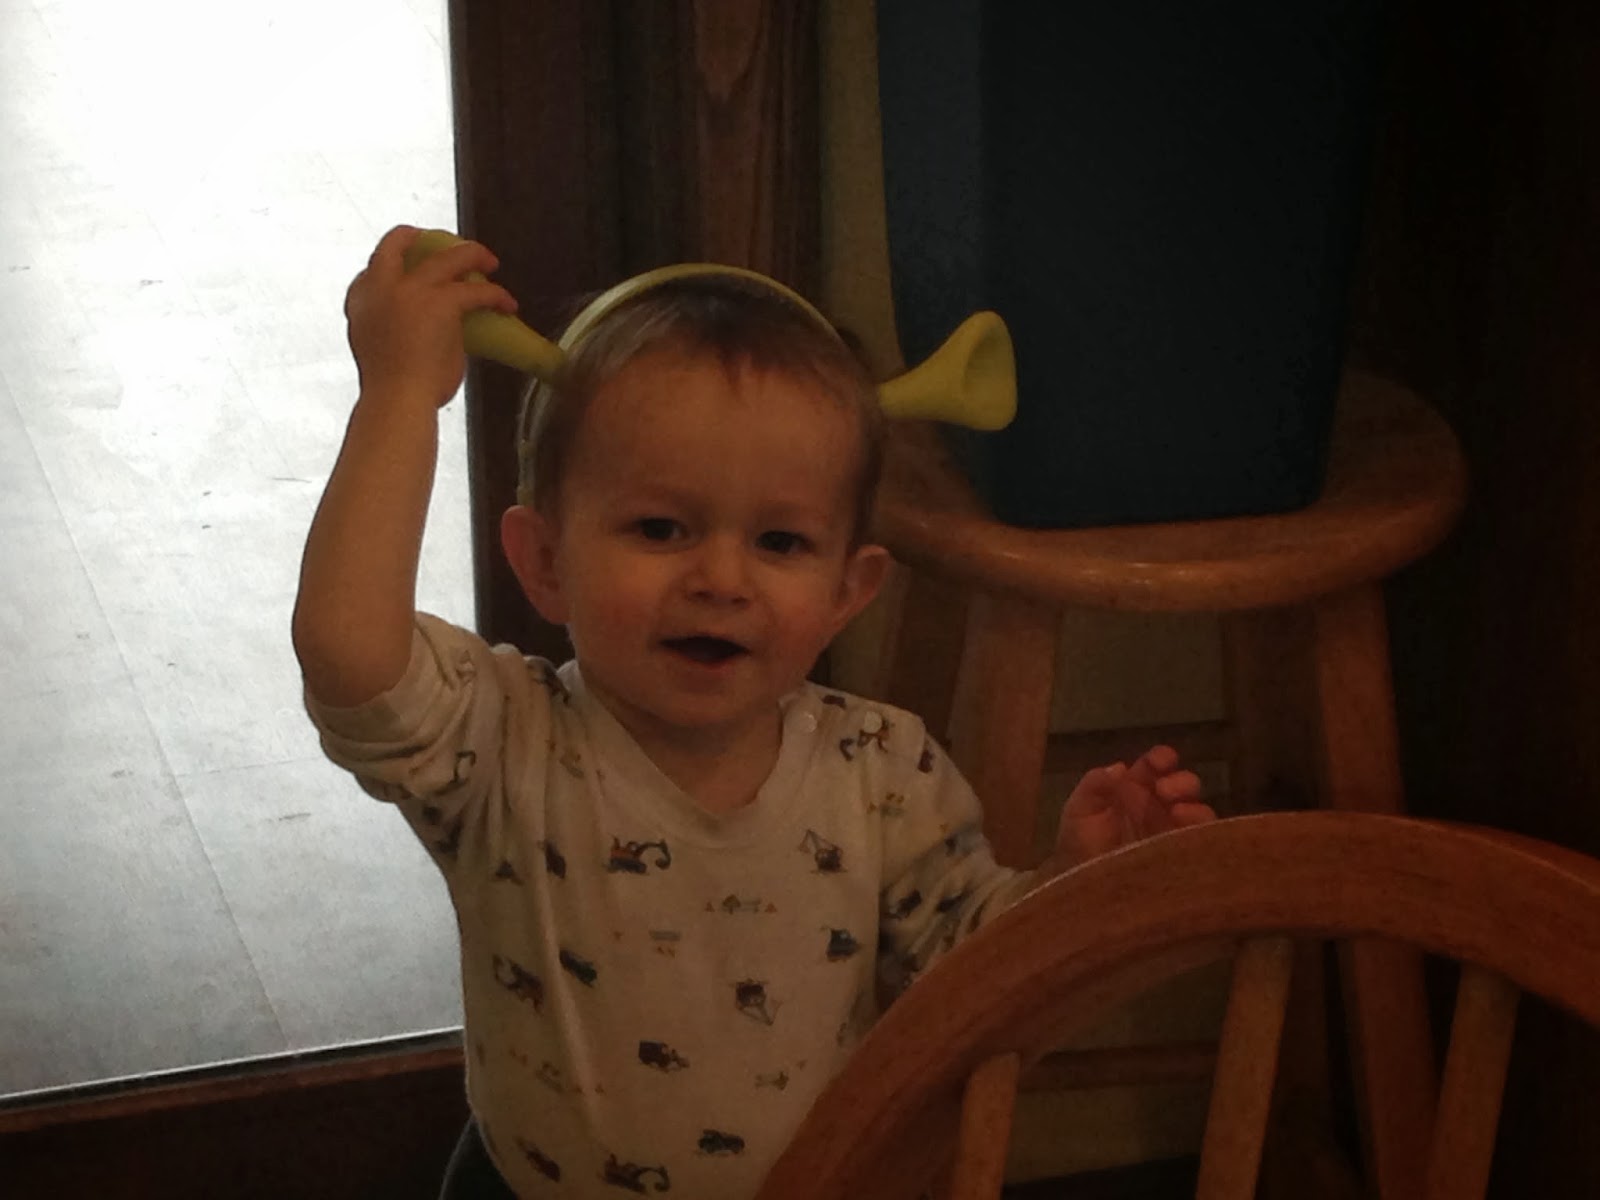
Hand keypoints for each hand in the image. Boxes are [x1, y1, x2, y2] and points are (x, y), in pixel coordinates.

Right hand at [343, 225, 517, 407]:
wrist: (397, 399)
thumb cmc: (391, 387)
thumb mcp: (378, 348)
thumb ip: (393, 327)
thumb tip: (421, 330)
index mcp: (360, 302)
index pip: (371, 270)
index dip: (393, 265)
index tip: (408, 267)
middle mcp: (380, 287)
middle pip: (396, 244)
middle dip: (418, 237)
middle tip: (440, 244)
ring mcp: (410, 290)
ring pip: (446, 257)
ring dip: (472, 254)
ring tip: (489, 261)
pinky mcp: (441, 301)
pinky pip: (476, 290)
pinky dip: (496, 295)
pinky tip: (506, 303)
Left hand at [1049, 745, 1213, 869]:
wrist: (1084, 891)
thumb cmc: (1079, 847)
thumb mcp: (1079, 812)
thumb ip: (1094, 786)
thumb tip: (1119, 767)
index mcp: (1133, 789)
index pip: (1155, 766)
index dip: (1162, 758)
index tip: (1161, 762)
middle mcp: (1157, 807)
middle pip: (1184, 784)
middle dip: (1181, 782)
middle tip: (1164, 791)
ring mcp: (1172, 832)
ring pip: (1199, 810)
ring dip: (1194, 806)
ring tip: (1179, 812)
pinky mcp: (1181, 856)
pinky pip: (1202, 840)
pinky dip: (1201, 832)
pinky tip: (1186, 831)